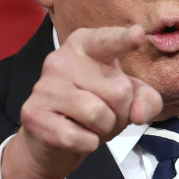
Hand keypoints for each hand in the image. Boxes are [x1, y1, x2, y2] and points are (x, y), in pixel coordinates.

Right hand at [2, 25, 162, 178]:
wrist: (52, 142)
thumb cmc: (93, 111)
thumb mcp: (127, 100)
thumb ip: (145, 100)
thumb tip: (138, 114)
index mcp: (84, 45)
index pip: (107, 41)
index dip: (123, 39)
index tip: (139, 34)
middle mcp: (61, 59)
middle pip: (118, 91)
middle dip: (121, 113)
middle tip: (105, 116)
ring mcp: (44, 85)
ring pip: (98, 113)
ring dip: (104, 129)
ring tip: (91, 126)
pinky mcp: (33, 114)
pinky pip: (79, 137)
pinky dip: (87, 144)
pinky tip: (76, 137)